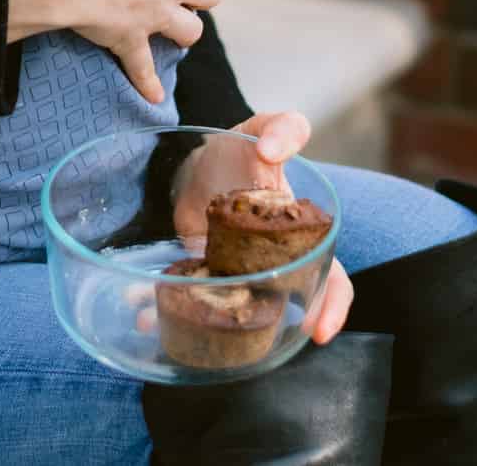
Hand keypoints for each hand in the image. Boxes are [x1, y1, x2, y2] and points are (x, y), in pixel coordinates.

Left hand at [172, 110, 353, 343]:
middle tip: (245, 348)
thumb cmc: (241, 150)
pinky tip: (144, 314)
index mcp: (299, 238)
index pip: (332, 278)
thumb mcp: (263, 131)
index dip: (332, 304)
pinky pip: (190, 298)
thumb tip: (272, 151)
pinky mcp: (200, 272)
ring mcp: (233, 273)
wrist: (197, 158)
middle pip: (282, 308)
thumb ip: (283, 128)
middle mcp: (270, 264)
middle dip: (265, 332)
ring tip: (172, 326)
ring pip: (228, 311)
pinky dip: (167, 309)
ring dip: (202, 323)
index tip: (318, 331)